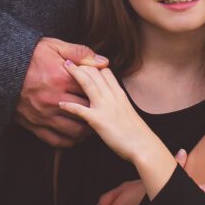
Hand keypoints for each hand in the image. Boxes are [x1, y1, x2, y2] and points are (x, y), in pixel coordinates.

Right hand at [16, 38, 106, 147]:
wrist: (0, 69)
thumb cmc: (30, 56)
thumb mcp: (54, 47)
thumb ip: (80, 53)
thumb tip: (104, 62)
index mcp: (61, 79)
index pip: (90, 90)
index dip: (100, 92)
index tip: (103, 92)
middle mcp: (54, 99)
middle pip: (86, 112)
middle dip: (96, 112)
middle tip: (103, 111)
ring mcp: (44, 115)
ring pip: (74, 130)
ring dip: (86, 130)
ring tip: (92, 125)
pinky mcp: (34, 125)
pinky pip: (56, 140)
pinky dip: (69, 142)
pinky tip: (75, 137)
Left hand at [56, 59, 164, 173]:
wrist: (144, 146)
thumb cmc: (137, 133)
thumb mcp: (128, 111)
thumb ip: (118, 104)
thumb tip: (110, 102)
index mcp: (120, 94)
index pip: (106, 72)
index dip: (94, 65)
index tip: (82, 61)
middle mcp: (112, 96)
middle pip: (96, 73)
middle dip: (82, 64)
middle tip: (68, 58)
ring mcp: (105, 107)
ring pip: (89, 84)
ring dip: (75, 74)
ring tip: (64, 67)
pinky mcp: (99, 120)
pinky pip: (81, 110)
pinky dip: (70, 106)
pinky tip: (60, 104)